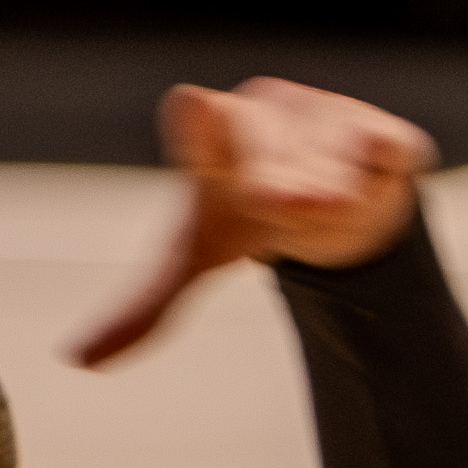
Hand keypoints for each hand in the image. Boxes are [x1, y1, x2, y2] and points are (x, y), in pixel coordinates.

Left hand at [66, 76, 439, 369]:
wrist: (326, 186)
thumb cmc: (246, 214)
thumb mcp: (199, 255)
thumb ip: (146, 305)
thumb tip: (78, 361)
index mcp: (215, 145)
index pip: (201, 127)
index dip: (200, 123)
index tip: (194, 106)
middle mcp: (269, 121)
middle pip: (273, 159)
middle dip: (280, 186)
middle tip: (275, 205)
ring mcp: (327, 123)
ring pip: (333, 166)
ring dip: (331, 198)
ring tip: (328, 207)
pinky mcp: (380, 135)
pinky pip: (388, 149)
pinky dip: (384, 163)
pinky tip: (382, 158)